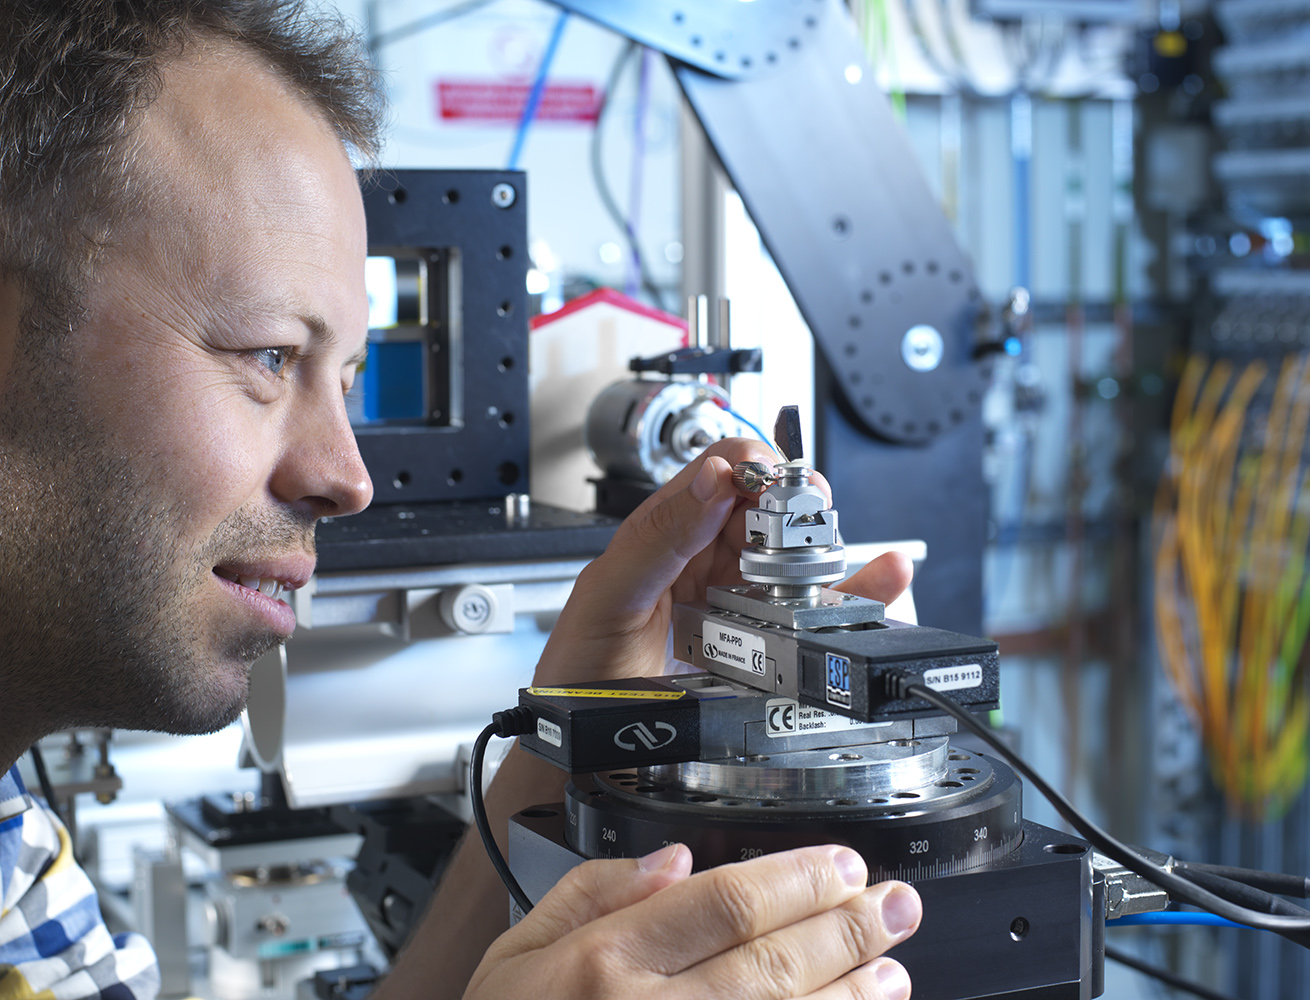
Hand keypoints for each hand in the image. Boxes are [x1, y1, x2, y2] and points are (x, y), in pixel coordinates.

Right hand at [464, 844, 920, 999]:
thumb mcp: (512, 956)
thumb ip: (590, 893)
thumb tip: (672, 861)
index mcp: (602, 964)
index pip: (725, 903)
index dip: (797, 879)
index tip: (840, 865)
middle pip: (773, 963)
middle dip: (846, 929)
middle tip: (895, 906)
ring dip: (850, 996)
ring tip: (892, 970)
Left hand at [535, 439, 913, 685]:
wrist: (584, 750)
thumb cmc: (578, 669)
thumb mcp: (608, 595)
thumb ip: (658, 535)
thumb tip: (716, 478)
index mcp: (666, 530)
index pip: (726, 467)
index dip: (755, 469)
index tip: (771, 493)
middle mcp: (706, 558)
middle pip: (773, 510)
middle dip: (797, 512)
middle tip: (800, 536)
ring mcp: (738, 600)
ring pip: (798, 558)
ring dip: (828, 548)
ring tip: (834, 556)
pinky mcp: (765, 644)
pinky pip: (816, 610)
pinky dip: (856, 591)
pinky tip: (882, 577)